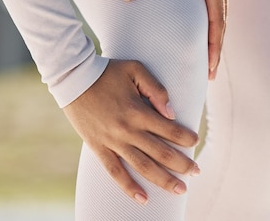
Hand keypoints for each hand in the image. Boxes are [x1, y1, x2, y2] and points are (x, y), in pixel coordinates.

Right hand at [62, 59, 199, 204]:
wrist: (73, 79)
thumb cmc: (107, 71)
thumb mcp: (135, 69)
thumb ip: (156, 89)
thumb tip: (171, 112)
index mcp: (138, 111)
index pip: (170, 129)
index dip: (186, 137)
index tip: (195, 141)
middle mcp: (128, 130)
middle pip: (161, 153)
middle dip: (182, 164)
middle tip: (196, 172)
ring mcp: (113, 141)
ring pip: (142, 166)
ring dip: (163, 180)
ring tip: (180, 190)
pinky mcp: (98, 148)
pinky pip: (115, 172)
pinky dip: (129, 187)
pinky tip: (143, 199)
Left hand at [124, 0, 230, 79]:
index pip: (217, 22)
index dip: (215, 47)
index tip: (211, 68)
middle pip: (222, 24)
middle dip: (216, 50)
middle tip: (209, 74)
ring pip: (221, 16)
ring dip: (216, 38)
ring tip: (207, 60)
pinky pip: (216, 6)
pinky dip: (213, 23)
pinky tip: (205, 34)